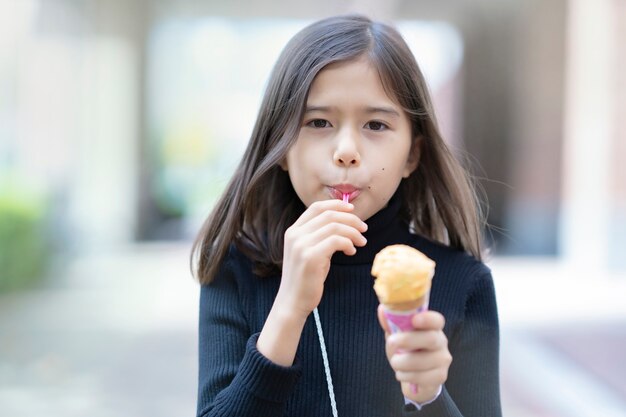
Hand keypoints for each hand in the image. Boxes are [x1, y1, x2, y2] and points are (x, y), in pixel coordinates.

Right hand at [277, 199, 367, 319]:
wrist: (293, 301)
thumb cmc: (307, 278)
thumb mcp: (311, 251)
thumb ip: (320, 236)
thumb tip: (345, 223)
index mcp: (293, 231)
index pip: (316, 207)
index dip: (336, 205)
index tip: (352, 210)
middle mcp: (295, 235)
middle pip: (328, 215)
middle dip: (351, 219)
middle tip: (364, 229)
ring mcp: (301, 245)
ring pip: (334, 226)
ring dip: (353, 232)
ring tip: (361, 242)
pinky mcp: (310, 257)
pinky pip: (336, 241)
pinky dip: (348, 243)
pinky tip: (351, 252)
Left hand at [378, 305, 451, 403]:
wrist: (414, 377)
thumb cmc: (406, 351)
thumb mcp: (397, 336)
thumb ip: (391, 323)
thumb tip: (382, 309)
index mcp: (432, 328)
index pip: (436, 320)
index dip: (427, 319)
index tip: (414, 320)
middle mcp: (441, 342)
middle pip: (430, 339)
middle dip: (407, 340)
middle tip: (391, 342)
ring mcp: (442, 360)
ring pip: (422, 361)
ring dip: (401, 362)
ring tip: (395, 362)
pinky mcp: (440, 376)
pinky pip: (420, 377)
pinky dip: (405, 376)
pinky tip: (402, 373)